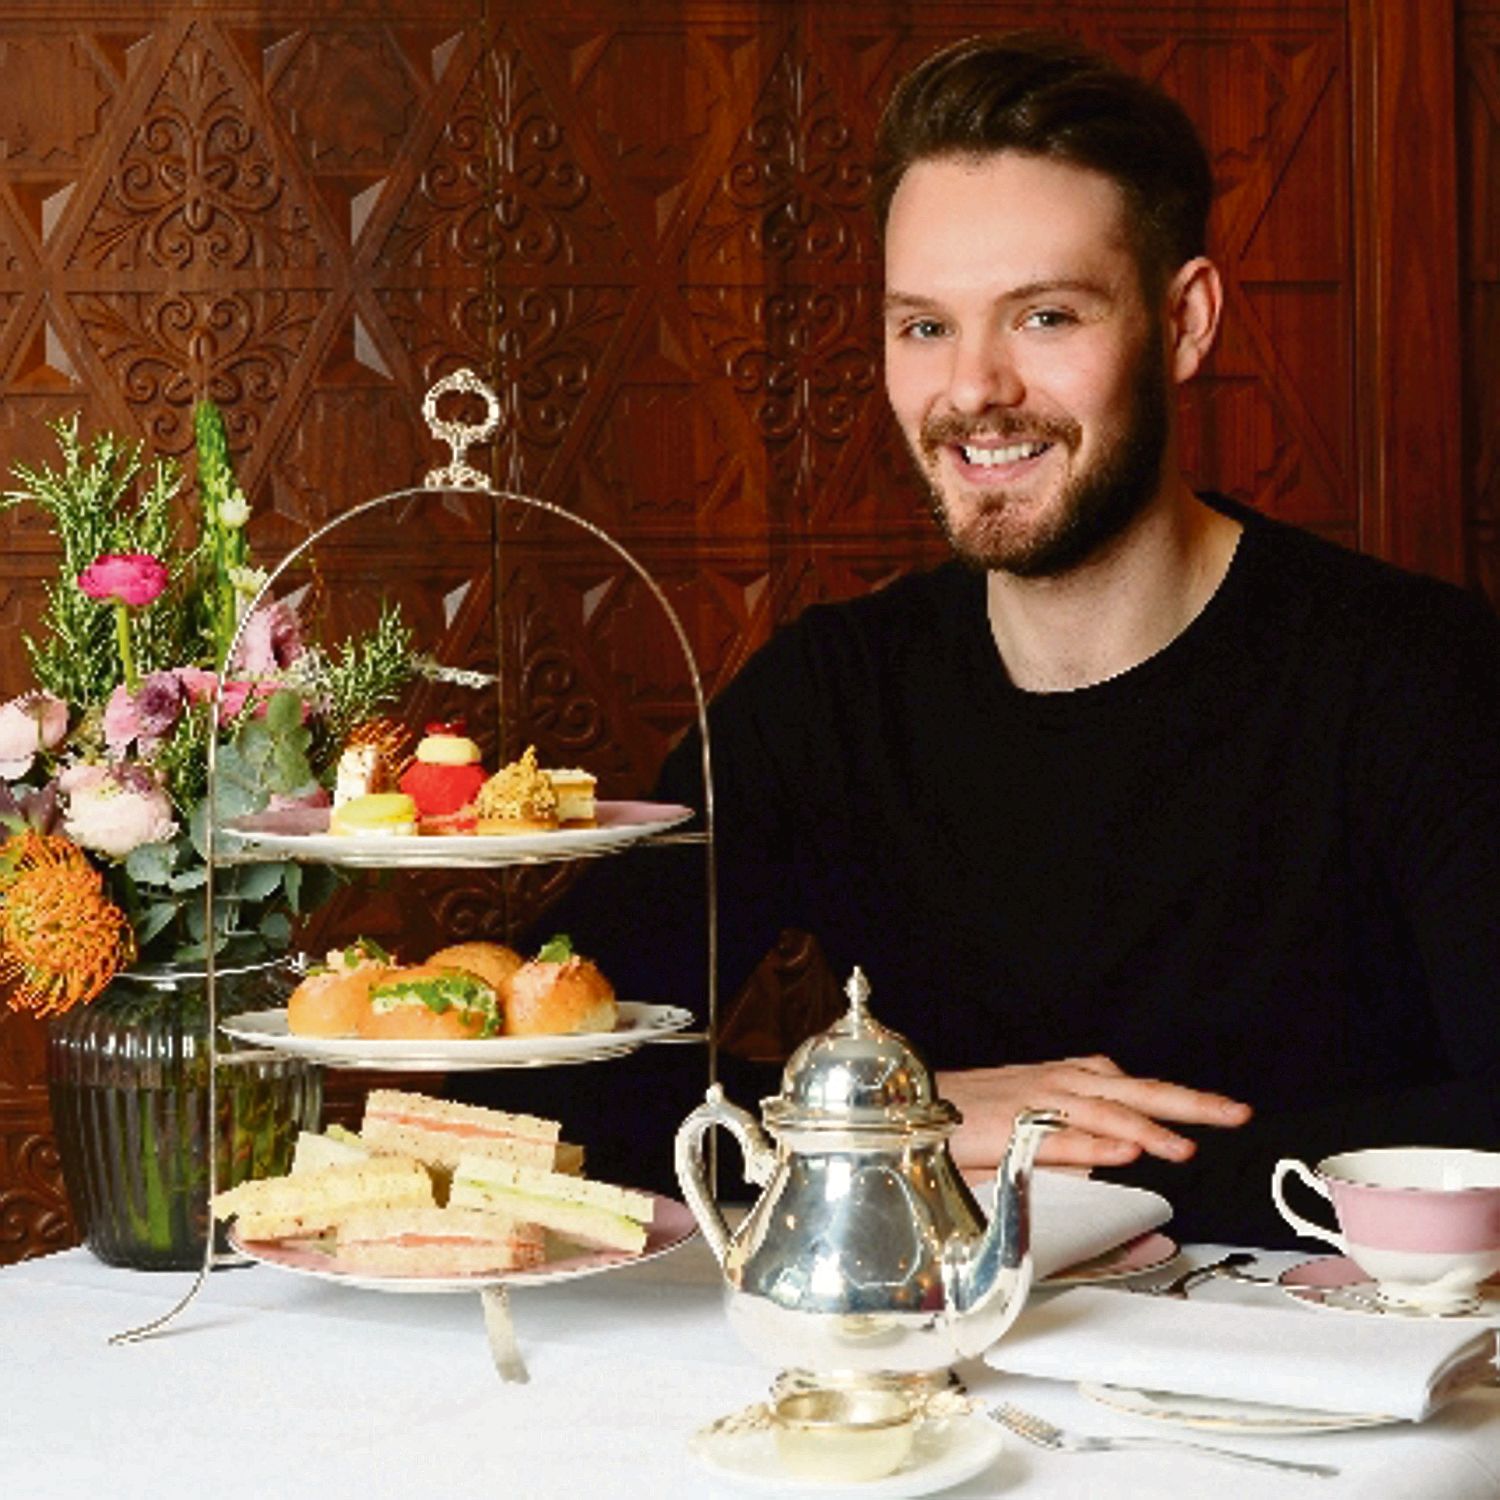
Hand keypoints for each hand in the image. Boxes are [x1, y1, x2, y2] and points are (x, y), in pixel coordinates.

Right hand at [937, 1056, 1251, 1171]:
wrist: (913, 1103)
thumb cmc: (972, 1114)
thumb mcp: (1034, 1121)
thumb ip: (1077, 1136)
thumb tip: (1118, 1155)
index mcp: (1070, 1080)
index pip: (1140, 1087)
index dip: (1186, 1100)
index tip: (1227, 1112)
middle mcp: (1061, 1084)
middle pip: (1138, 1091)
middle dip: (1191, 1104)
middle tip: (1236, 1114)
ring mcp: (1039, 1102)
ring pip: (1106, 1110)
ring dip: (1150, 1127)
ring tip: (1187, 1148)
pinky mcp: (1013, 1127)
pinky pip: (1061, 1134)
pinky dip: (1095, 1140)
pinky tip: (1124, 1149)